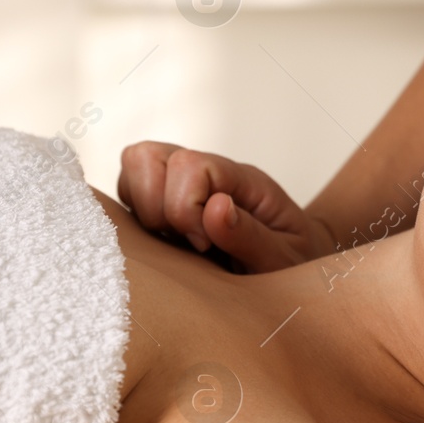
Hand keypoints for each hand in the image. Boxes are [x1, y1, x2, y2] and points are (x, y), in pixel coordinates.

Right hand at [116, 142, 336, 272]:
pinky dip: (134, 219)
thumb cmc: (293, 262)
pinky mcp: (164, 202)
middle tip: (187, 244)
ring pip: (133, 168)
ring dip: (141, 211)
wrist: (295, 267)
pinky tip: (164, 247)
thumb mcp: (284, 259)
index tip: (204, 246)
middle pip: (148, 155)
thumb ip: (251, 236)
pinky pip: (128, 194)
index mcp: (241, 180)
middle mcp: (207, 173)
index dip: (184, 207)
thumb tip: (215, 207)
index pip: (190, 165)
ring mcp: (181, 184)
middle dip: (155, 207)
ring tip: (173, 245)